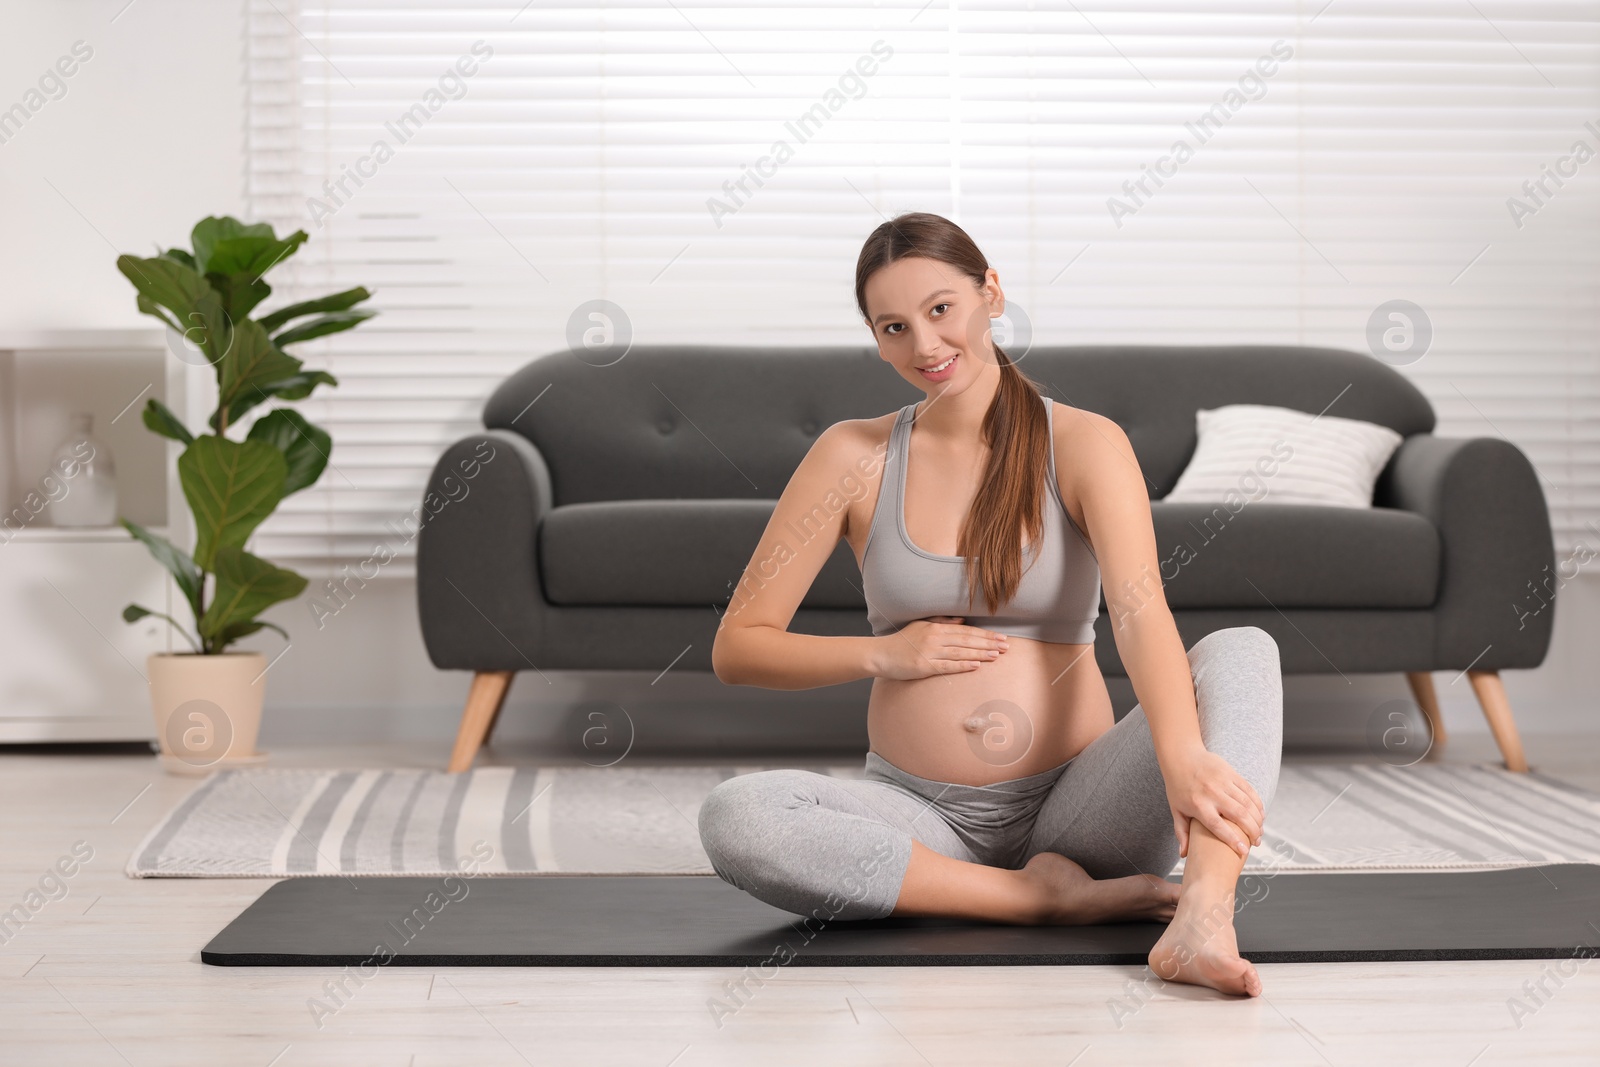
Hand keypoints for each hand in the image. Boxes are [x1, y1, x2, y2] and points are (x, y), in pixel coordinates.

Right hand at [870, 616, 1008, 679]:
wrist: (881, 654)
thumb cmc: (902, 641)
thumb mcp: (921, 625)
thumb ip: (942, 621)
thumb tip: (963, 620)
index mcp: (935, 627)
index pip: (966, 631)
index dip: (985, 634)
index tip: (1000, 637)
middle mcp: (934, 638)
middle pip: (967, 640)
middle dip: (988, 643)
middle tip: (1006, 646)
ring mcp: (929, 652)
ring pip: (960, 652)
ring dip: (980, 653)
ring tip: (997, 655)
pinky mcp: (924, 666)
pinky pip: (947, 666)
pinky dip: (963, 665)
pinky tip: (976, 665)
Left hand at [1164, 747, 1263, 858]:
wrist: (1181, 756)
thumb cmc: (1177, 786)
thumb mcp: (1176, 810)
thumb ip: (1181, 832)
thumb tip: (1184, 855)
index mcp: (1198, 805)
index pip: (1218, 826)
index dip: (1232, 839)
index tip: (1244, 851)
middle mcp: (1212, 793)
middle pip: (1238, 815)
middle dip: (1252, 831)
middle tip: (1257, 842)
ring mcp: (1223, 781)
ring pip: (1247, 803)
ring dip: (1258, 819)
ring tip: (1260, 831)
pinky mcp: (1231, 773)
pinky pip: (1249, 790)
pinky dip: (1258, 804)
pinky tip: (1260, 815)